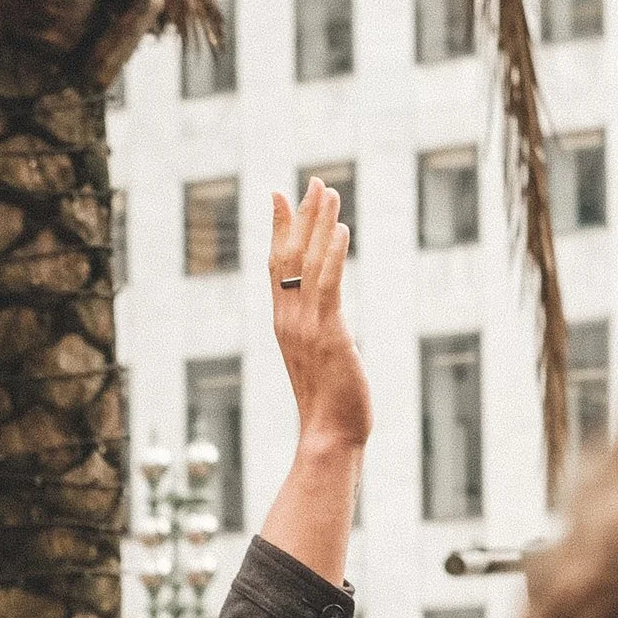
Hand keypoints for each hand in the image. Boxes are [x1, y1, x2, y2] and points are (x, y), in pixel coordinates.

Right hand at [270, 178, 368, 456]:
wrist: (328, 435)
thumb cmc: (329, 406)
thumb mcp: (320, 362)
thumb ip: (320, 335)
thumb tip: (330, 324)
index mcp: (283, 323)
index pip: (276, 266)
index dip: (278, 229)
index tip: (279, 196)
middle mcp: (288, 319)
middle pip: (289, 256)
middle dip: (301, 215)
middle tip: (312, 181)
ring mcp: (305, 326)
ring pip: (308, 264)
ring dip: (319, 224)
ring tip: (328, 192)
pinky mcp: (329, 334)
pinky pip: (328, 286)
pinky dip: (333, 255)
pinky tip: (341, 230)